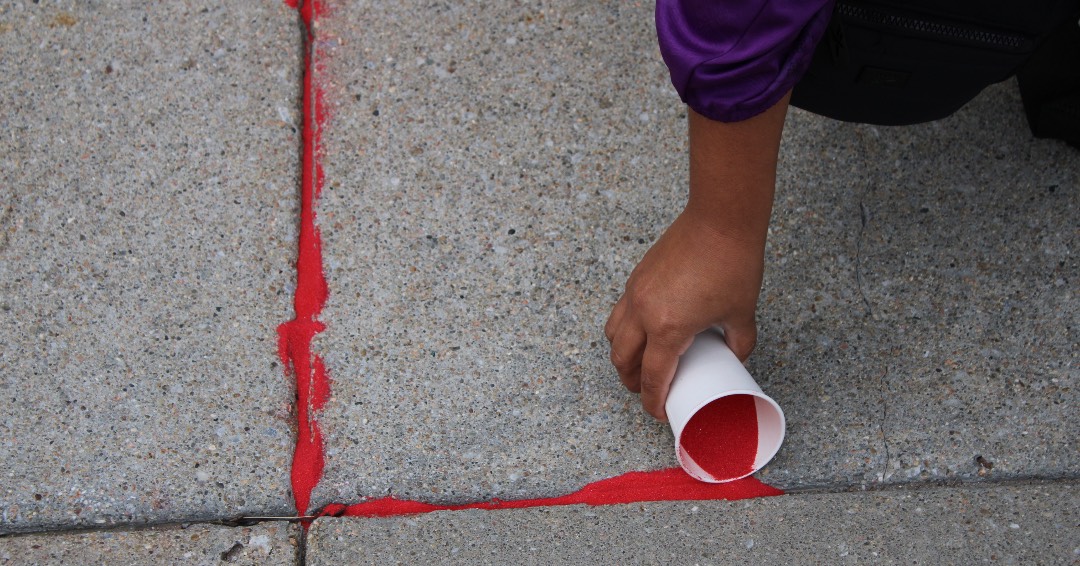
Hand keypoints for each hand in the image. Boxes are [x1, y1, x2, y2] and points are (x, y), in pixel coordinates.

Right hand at [604, 207, 763, 420]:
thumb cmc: (732, 262)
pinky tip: (643, 330)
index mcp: (668, 328)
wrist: (721, 219)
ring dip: (622, 356)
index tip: (659, 412)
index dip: (653, 401)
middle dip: (631, 383)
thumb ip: (739, 342)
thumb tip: (735, 356)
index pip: (652, 377)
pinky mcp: (637, 277)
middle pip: (622, 360)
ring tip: (638, 364)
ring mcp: (636, 292)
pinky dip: (625, 329)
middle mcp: (643, 312)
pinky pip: (620, 312)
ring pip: (613, 335)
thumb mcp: (743, 314)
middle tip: (646, 392)